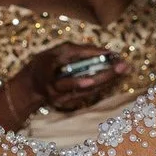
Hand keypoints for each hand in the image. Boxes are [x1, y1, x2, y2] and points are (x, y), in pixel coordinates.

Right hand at [5, 42, 127, 115]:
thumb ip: (78, 50)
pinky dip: (102, 86)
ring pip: (89, 90)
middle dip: (106, 73)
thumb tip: (104, 51)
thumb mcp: (56, 51)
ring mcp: (61, 98)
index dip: (92, 55)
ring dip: (108, 80)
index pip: (72, 57)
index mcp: (49, 65)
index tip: (110, 52)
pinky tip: (114, 78)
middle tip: (123, 65)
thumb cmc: (46, 64)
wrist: (31, 87)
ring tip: (123, 69)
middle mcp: (55, 85)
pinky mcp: (66, 105)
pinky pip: (88, 94)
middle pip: (85, 80)